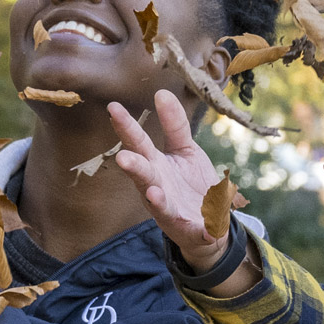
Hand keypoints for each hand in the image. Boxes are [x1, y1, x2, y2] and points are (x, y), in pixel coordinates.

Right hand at [109, 92, 229, 269]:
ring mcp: (170, 209)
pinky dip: (204, 229)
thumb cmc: (189, 183)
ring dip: (156, 199)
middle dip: (134, 167)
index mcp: (155, 165)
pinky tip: (210, 230)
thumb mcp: (186, 150)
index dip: (127, 127)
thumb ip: (174, 125)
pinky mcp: (190, 228)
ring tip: (154, 193)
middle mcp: (156, 186)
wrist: (207, 221)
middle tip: (123, 157)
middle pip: (143, 174)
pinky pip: (196, 230)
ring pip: (160, 204)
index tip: (113, 108)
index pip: (138, 143)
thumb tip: (161, 92)